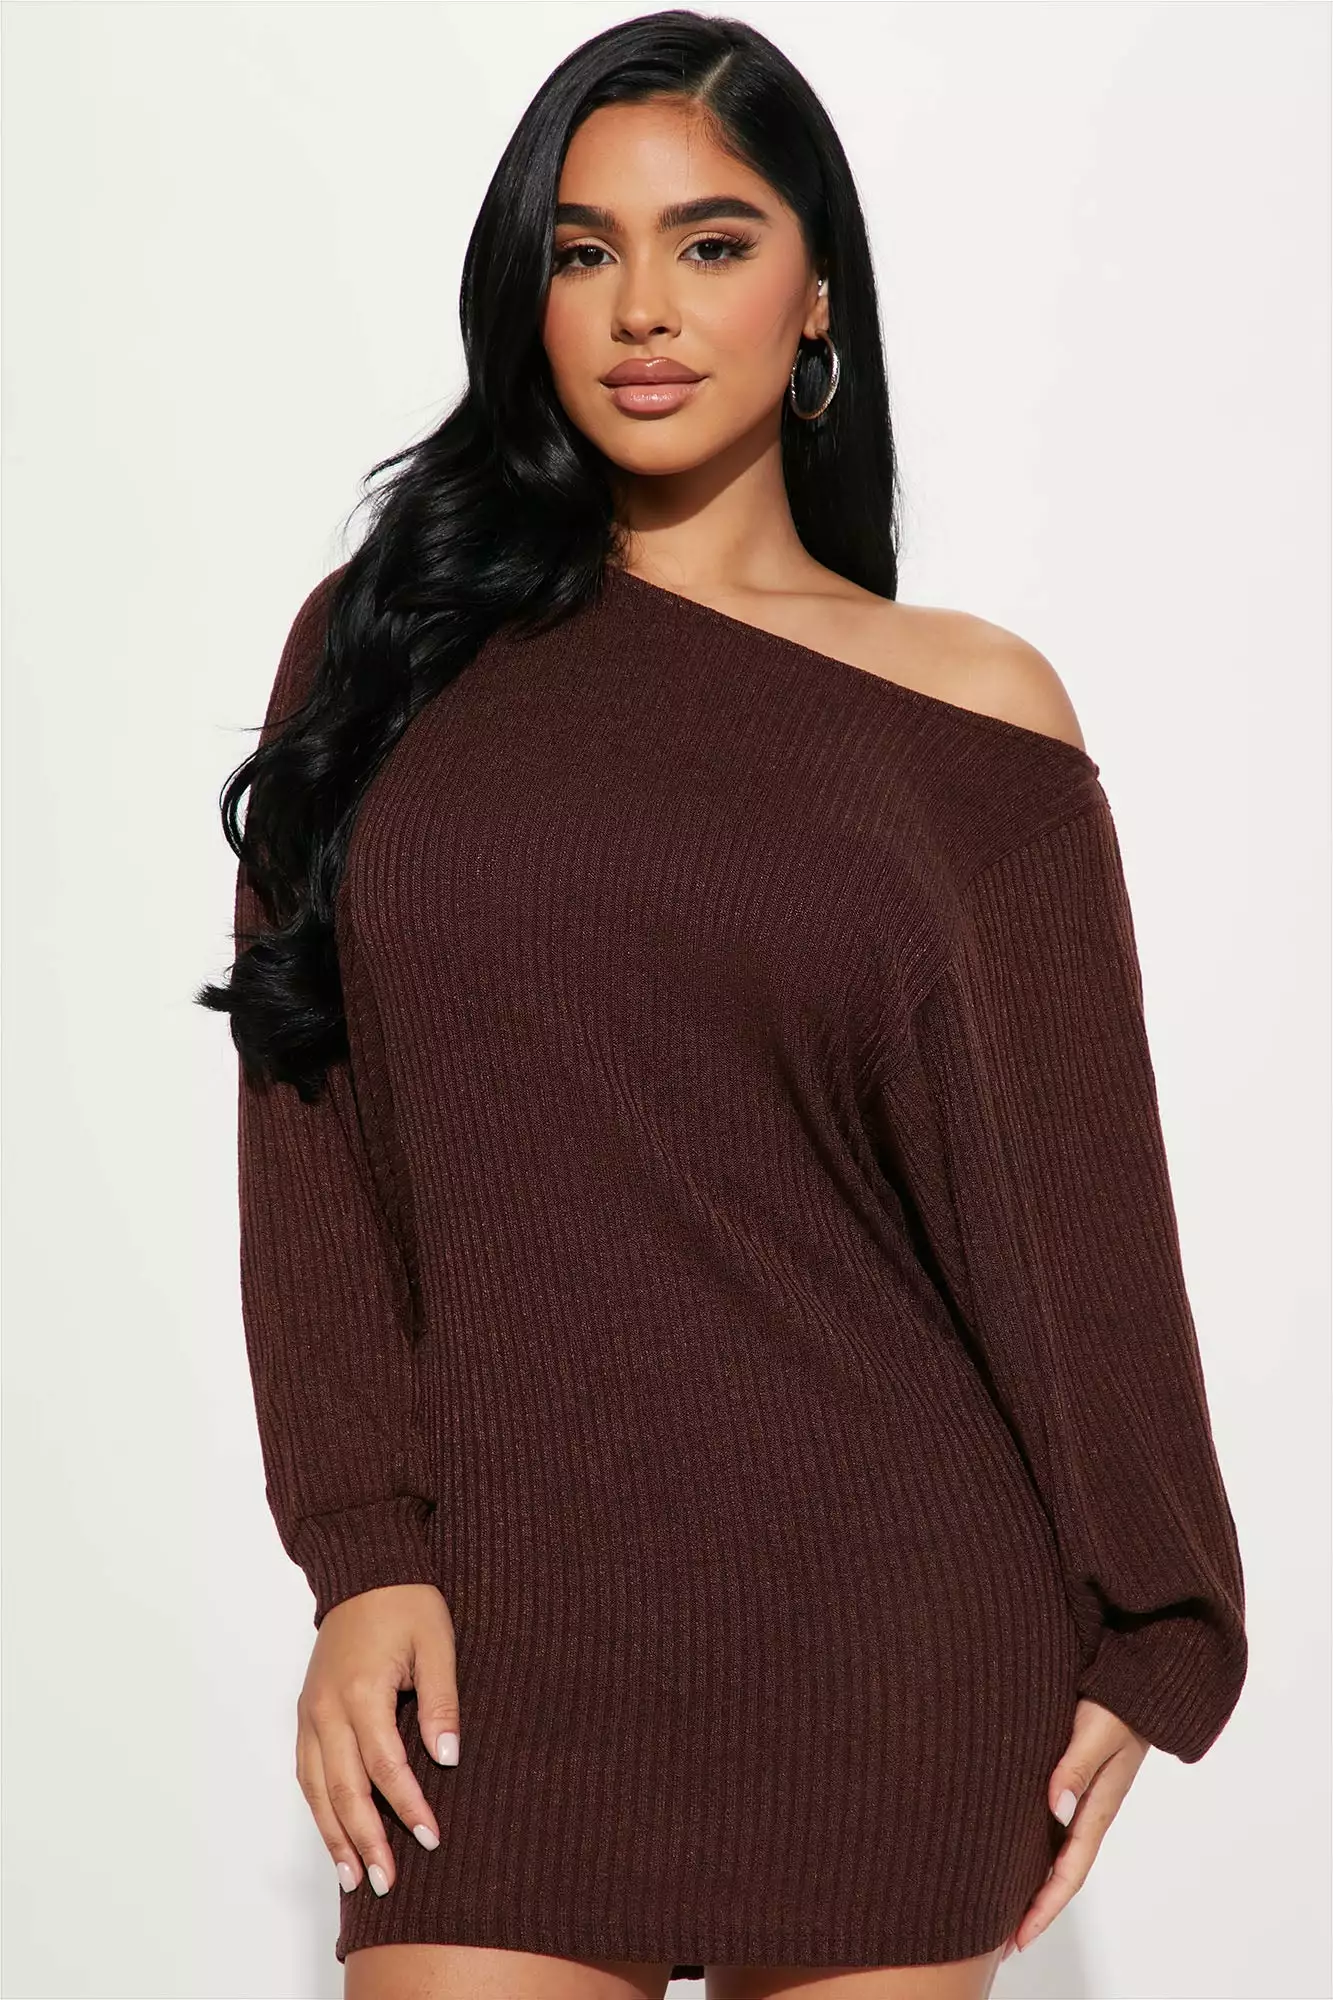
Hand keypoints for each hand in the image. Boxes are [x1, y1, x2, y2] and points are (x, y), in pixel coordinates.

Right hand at [295, 1582, 460, 1897]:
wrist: (364, 1569)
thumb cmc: (406, 1603)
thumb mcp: (437, 1644)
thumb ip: (441, 1703)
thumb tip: (447, 1758)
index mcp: (361, 1692)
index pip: (386, 1766)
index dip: (408, 1806)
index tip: (430, 1838)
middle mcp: (327, 1708)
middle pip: (344, 1789)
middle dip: (366, 1839)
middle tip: (387, 1882)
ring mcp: (310, 1711)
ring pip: (316, 1788)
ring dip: (334, 1835)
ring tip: (354, 1877)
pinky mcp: (306, 1710)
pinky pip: (306, 1770)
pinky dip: (317, 1807)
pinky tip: (332, 1833)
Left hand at [1001, 1698, 1150, 1958]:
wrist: (1138, 1684)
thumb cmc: (1119, 1704)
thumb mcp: (1096, 1731)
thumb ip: (1076, 1766)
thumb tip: (1054, 1806)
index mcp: (1098, 1807)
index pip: (1069, 1870)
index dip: (1045, 1905)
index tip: (1020, 1935)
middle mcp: (1089, 1809)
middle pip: (1060, 1870)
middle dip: (1035, 1905)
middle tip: (1000, 1935)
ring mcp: (1083, 1796)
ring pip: (1055, 1850)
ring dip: (1032, 1878)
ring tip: (1000, 1900)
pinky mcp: (1075, 1778)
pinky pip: (1051, 1824)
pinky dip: (1033, 1846)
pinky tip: (1010, 1847)